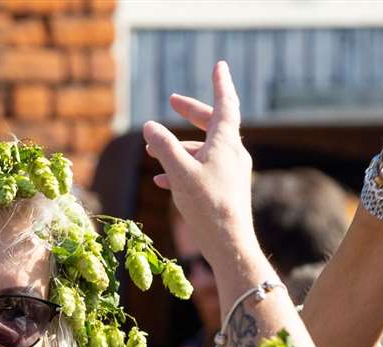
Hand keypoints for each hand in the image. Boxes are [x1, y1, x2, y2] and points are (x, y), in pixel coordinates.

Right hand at [142, 61, 255, 263]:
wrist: (229, 244)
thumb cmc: (207, 206)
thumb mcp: (179, 173)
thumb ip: (163, 147)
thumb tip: (149, 127)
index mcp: (226, 143)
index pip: (225, 104)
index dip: (220, 84)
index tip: (219, 66)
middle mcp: (233, 154)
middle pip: (213, 124)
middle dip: (191, 113)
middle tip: (173, 101)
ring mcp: (231, 173)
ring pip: (204, 150)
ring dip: (179, 147)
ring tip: (151, 151)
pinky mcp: (226, 191)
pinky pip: (204, 170)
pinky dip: (184, 168)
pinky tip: (162, 181)